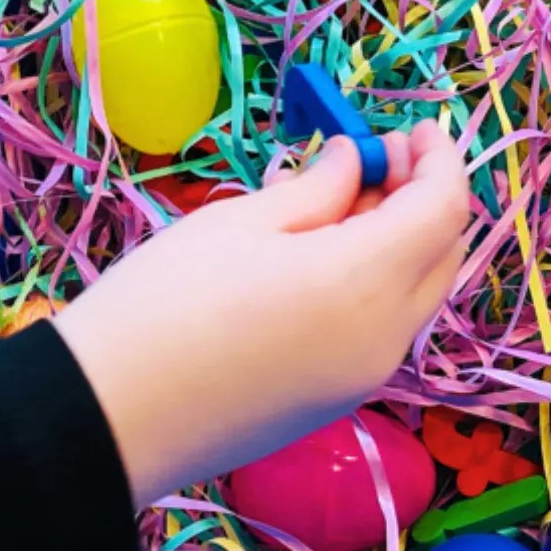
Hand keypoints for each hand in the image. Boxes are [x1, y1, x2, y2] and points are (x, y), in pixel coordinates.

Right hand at [55, 123, 468, 508]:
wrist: (105, 423)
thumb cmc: (164, 303)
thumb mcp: (240, 225)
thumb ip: (317, 190)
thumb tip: (356, 163)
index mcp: (366, 281)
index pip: (445, 208)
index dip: (439, 159)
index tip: (410, 127)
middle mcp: (385, 335)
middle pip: (444, 251)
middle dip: (424, 196)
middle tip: (375, 157)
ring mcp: (367, 377)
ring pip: (420, 291)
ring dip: (404, 239)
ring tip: (343, 200)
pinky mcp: (339, 402)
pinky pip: (387, 327)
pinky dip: (382, 280)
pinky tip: (328, 256)